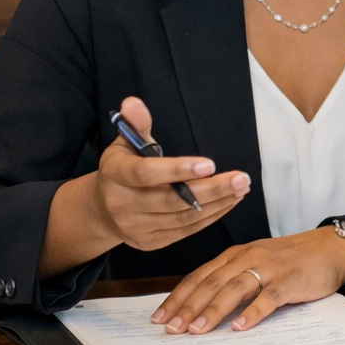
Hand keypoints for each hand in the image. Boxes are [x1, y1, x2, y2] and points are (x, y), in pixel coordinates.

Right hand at [39, 97, 250, 276]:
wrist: (103, 209)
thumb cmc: (123, 169)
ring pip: (183, 217)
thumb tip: (133, 101)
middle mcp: (122, 204)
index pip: (146, 174)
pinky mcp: (149, 242)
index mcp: (115, 175)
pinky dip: (211, 216)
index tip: (209, 165)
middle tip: (241, 178)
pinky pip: (186, 230)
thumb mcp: (125, 143)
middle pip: (172, 200)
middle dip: (211, 189)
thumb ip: (136, 123)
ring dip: (217, 203)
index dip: (177, 170)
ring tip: (241, 188)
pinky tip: (229, 202)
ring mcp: (135, 227)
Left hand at [150, 225, 344, 333]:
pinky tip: (240, 327)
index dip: (178, 297)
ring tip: (198, 330)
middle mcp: (249, 257)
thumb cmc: (290, 260)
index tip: (159, 318)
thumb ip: (232, 279)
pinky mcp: (291, 280)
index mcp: (236, 254)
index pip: (199, 276)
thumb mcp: (256, 263)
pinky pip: (269, 298)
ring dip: (214, 310)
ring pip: (235, 288)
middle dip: (189, 307)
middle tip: (172, 329)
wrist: (329, 248)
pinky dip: (253, 313)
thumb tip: (200, 309)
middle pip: (212, 283)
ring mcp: (270, 268)